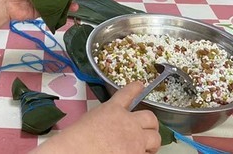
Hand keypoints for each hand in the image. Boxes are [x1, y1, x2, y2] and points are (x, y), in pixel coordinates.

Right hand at [36, 81, 160, 153]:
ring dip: (152, 142)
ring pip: (155, 138)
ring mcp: (135, 138)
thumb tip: (108, 127)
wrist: (78, 149)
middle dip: (152, 124)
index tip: (139, 86)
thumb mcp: (90, 119)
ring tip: (149, 147)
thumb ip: (104, 118)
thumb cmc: (78, 138)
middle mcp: (128, 122)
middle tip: (150, 129)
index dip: (135, 89)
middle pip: (150, 117)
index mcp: (113, 109)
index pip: (128, 94)